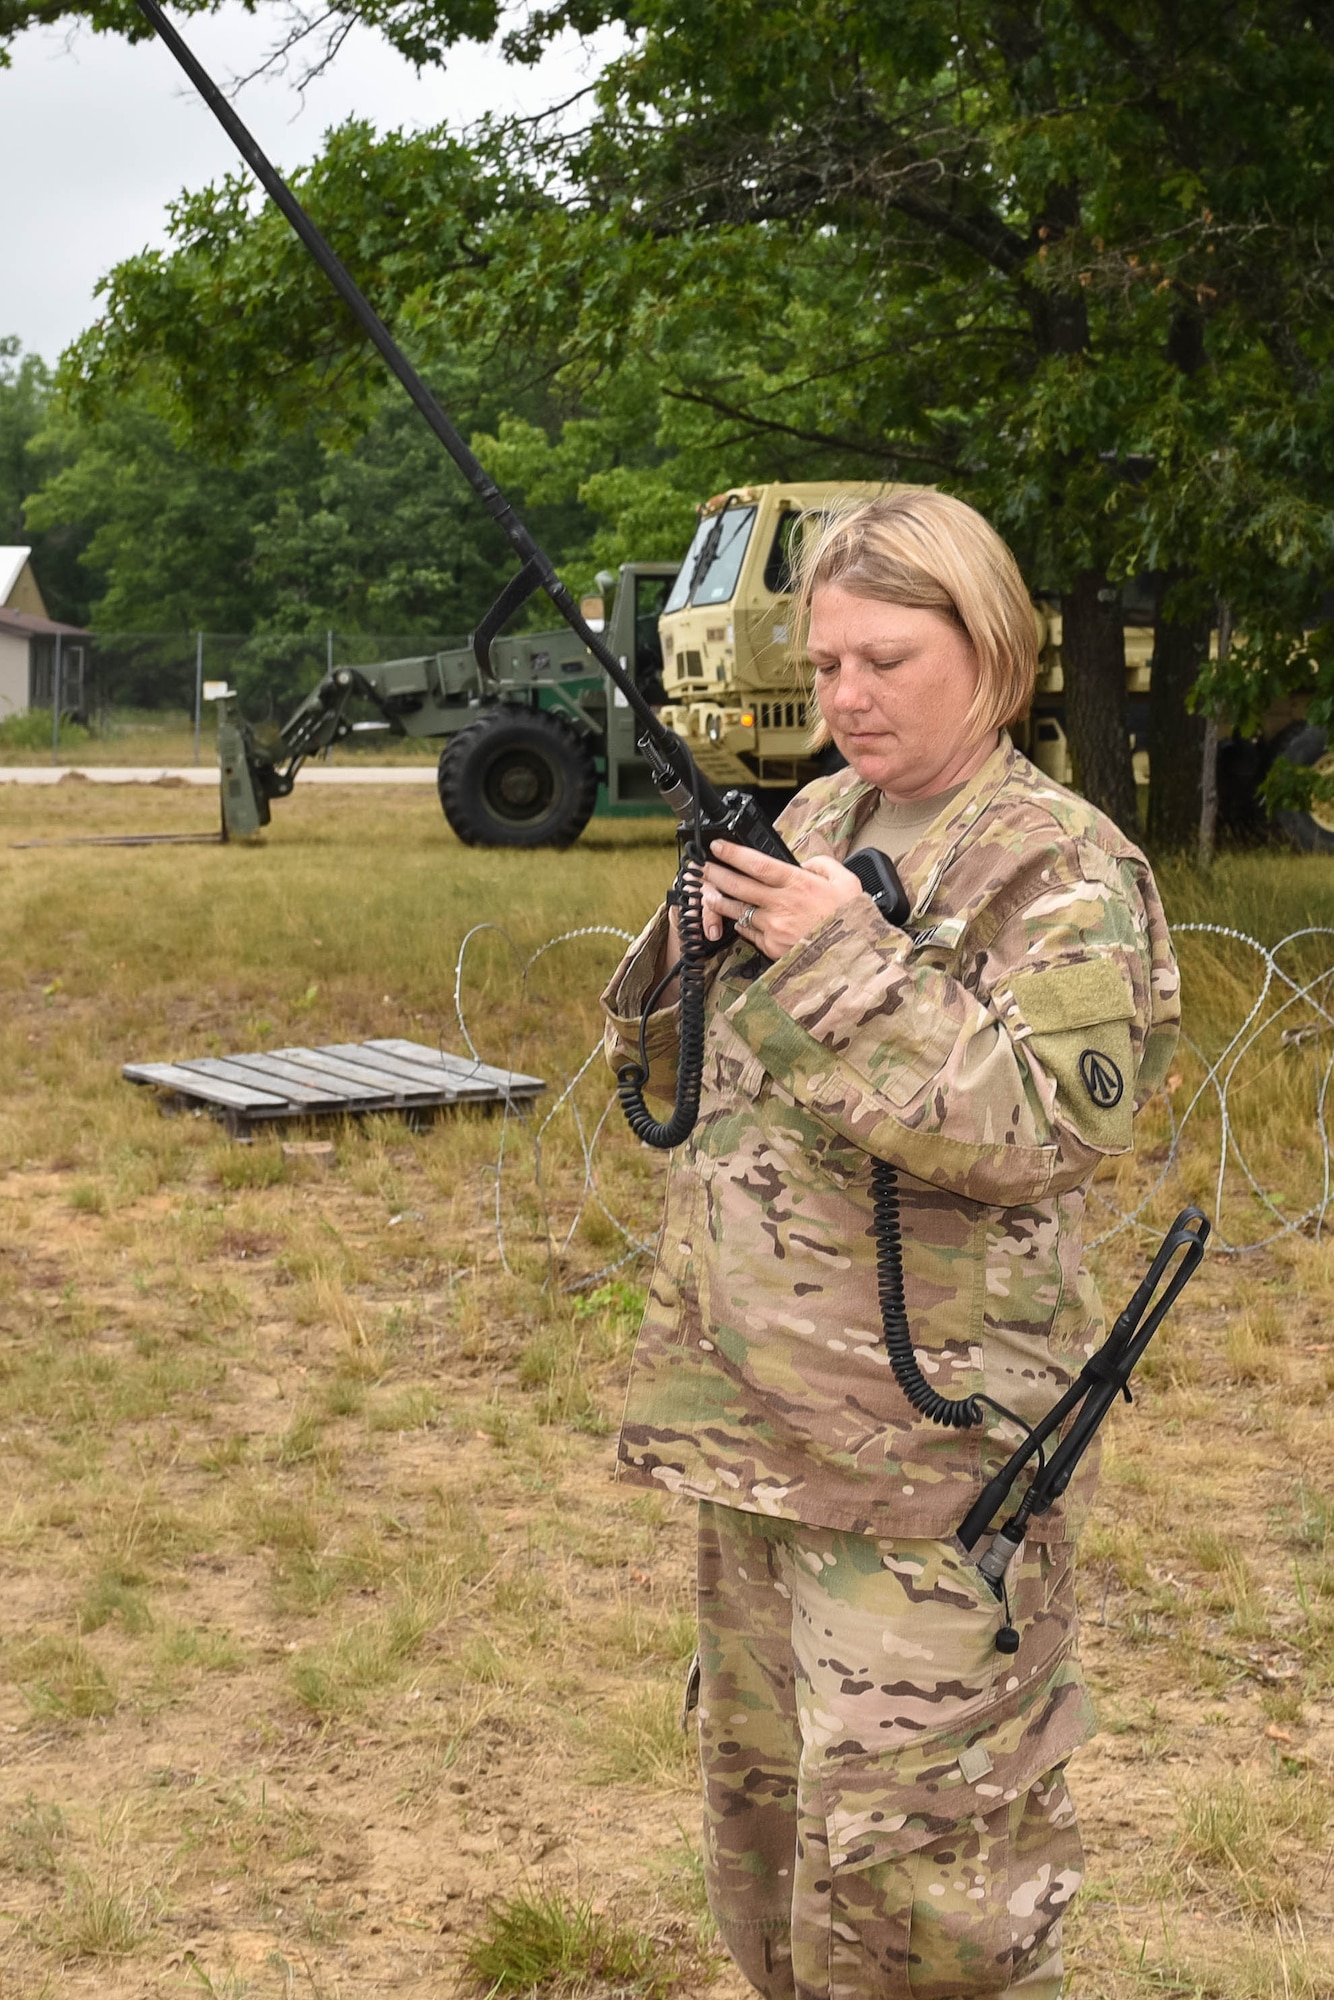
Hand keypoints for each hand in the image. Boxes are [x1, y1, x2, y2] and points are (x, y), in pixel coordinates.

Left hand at [701, 840, 865, 959]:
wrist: (853, 959)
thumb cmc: (851, 921)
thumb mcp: (847, 882)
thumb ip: (823, 865)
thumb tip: (806, 863)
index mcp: (798, 884)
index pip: (756, 864)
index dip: (732, 853)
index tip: (717, 846)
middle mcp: (781, 905)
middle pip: (737, 885)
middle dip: (715, 873)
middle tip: (701, 867)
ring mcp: (773, 927)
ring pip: (736, 910)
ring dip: (718, 899)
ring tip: (706, 891)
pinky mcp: (771, 947)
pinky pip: (748, 931)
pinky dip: (739, 922)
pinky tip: (732, 917)